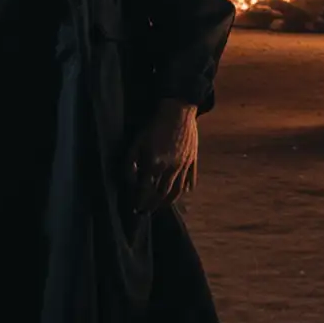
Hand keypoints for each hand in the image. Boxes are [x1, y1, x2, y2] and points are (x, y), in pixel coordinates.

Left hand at [126, 98, 198, 213]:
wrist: (178, 110)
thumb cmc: (154, 125)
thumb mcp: (136, 142)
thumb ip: (130, 163)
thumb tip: (130, 180)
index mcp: (155, 165)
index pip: (146, 190)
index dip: (140, 201)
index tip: (135, 209)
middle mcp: (170, 169)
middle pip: (162, 195)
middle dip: (152, 206)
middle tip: (145, 212)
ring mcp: (184, 166)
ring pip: (177, 191)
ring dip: (168, 202)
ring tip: (161, 206)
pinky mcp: (193, 161)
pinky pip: (190, 180)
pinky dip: (185, 189)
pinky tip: (181, 193)